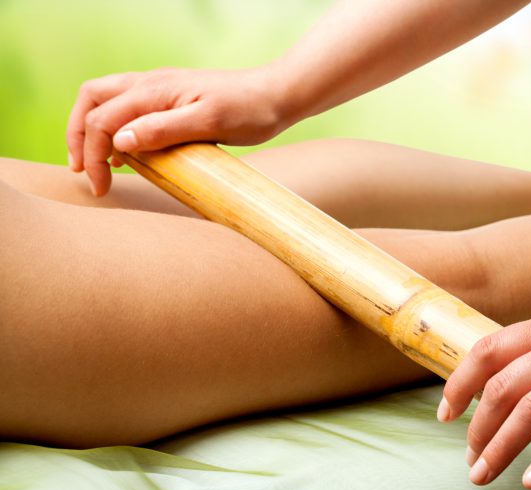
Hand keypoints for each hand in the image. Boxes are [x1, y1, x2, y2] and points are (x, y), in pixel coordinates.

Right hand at [66, 65, 291, 195]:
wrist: (277, 96)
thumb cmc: (248, 110)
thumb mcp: (209, 123)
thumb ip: (163, 130)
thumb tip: (120, 141)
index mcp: (154, 90)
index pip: (102, 120)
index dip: (91, 154)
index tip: (101, 187)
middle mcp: (150, 84)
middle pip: (92, 100)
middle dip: (78, 135)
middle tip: (82, 171)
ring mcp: (160, 89)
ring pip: (107, 101)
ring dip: (93, 129)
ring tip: (94, 164)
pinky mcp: (172, 99)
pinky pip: (129, 108)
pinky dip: (115, 128)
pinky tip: (124, 155)